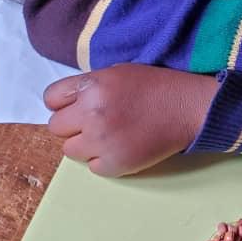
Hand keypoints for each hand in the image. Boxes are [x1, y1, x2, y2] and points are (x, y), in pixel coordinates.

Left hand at [44, 64, 216, 176]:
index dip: (63, 103)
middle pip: (56, 127)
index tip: (76, 106)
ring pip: (70, 150)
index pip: (51, 99)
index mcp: (92, 86)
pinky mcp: (115, 164)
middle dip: (73, 124)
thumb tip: (65, 105)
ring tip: (109, 135)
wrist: (190, 108)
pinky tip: (121, 146)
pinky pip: (92, 167)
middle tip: (96, 121)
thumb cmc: (157, 87)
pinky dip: (103, 160)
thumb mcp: (117, 72)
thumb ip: (88, 86)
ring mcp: (102, 142)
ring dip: (85, 144)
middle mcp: (92, 114)